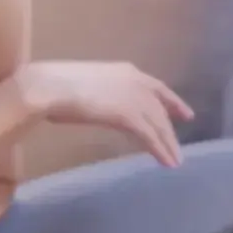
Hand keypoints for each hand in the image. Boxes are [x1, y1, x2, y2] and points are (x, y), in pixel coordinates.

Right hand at [16, 61, 194, 166]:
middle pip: (161, 108)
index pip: (156, 87)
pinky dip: (161, 150)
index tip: (183, 113)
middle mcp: (135, 81)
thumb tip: (99, 106)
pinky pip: (150, 136)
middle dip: (171, 128)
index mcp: (125, 71)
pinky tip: (167, 162)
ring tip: (175, 161)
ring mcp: (133, 97)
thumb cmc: (56, 85)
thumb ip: (101, 95)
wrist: (49, 87)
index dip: (172, 101)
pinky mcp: (129, 115)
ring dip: (168, 144)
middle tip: (179, 146)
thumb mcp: (87, 86)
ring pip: (159, 124)